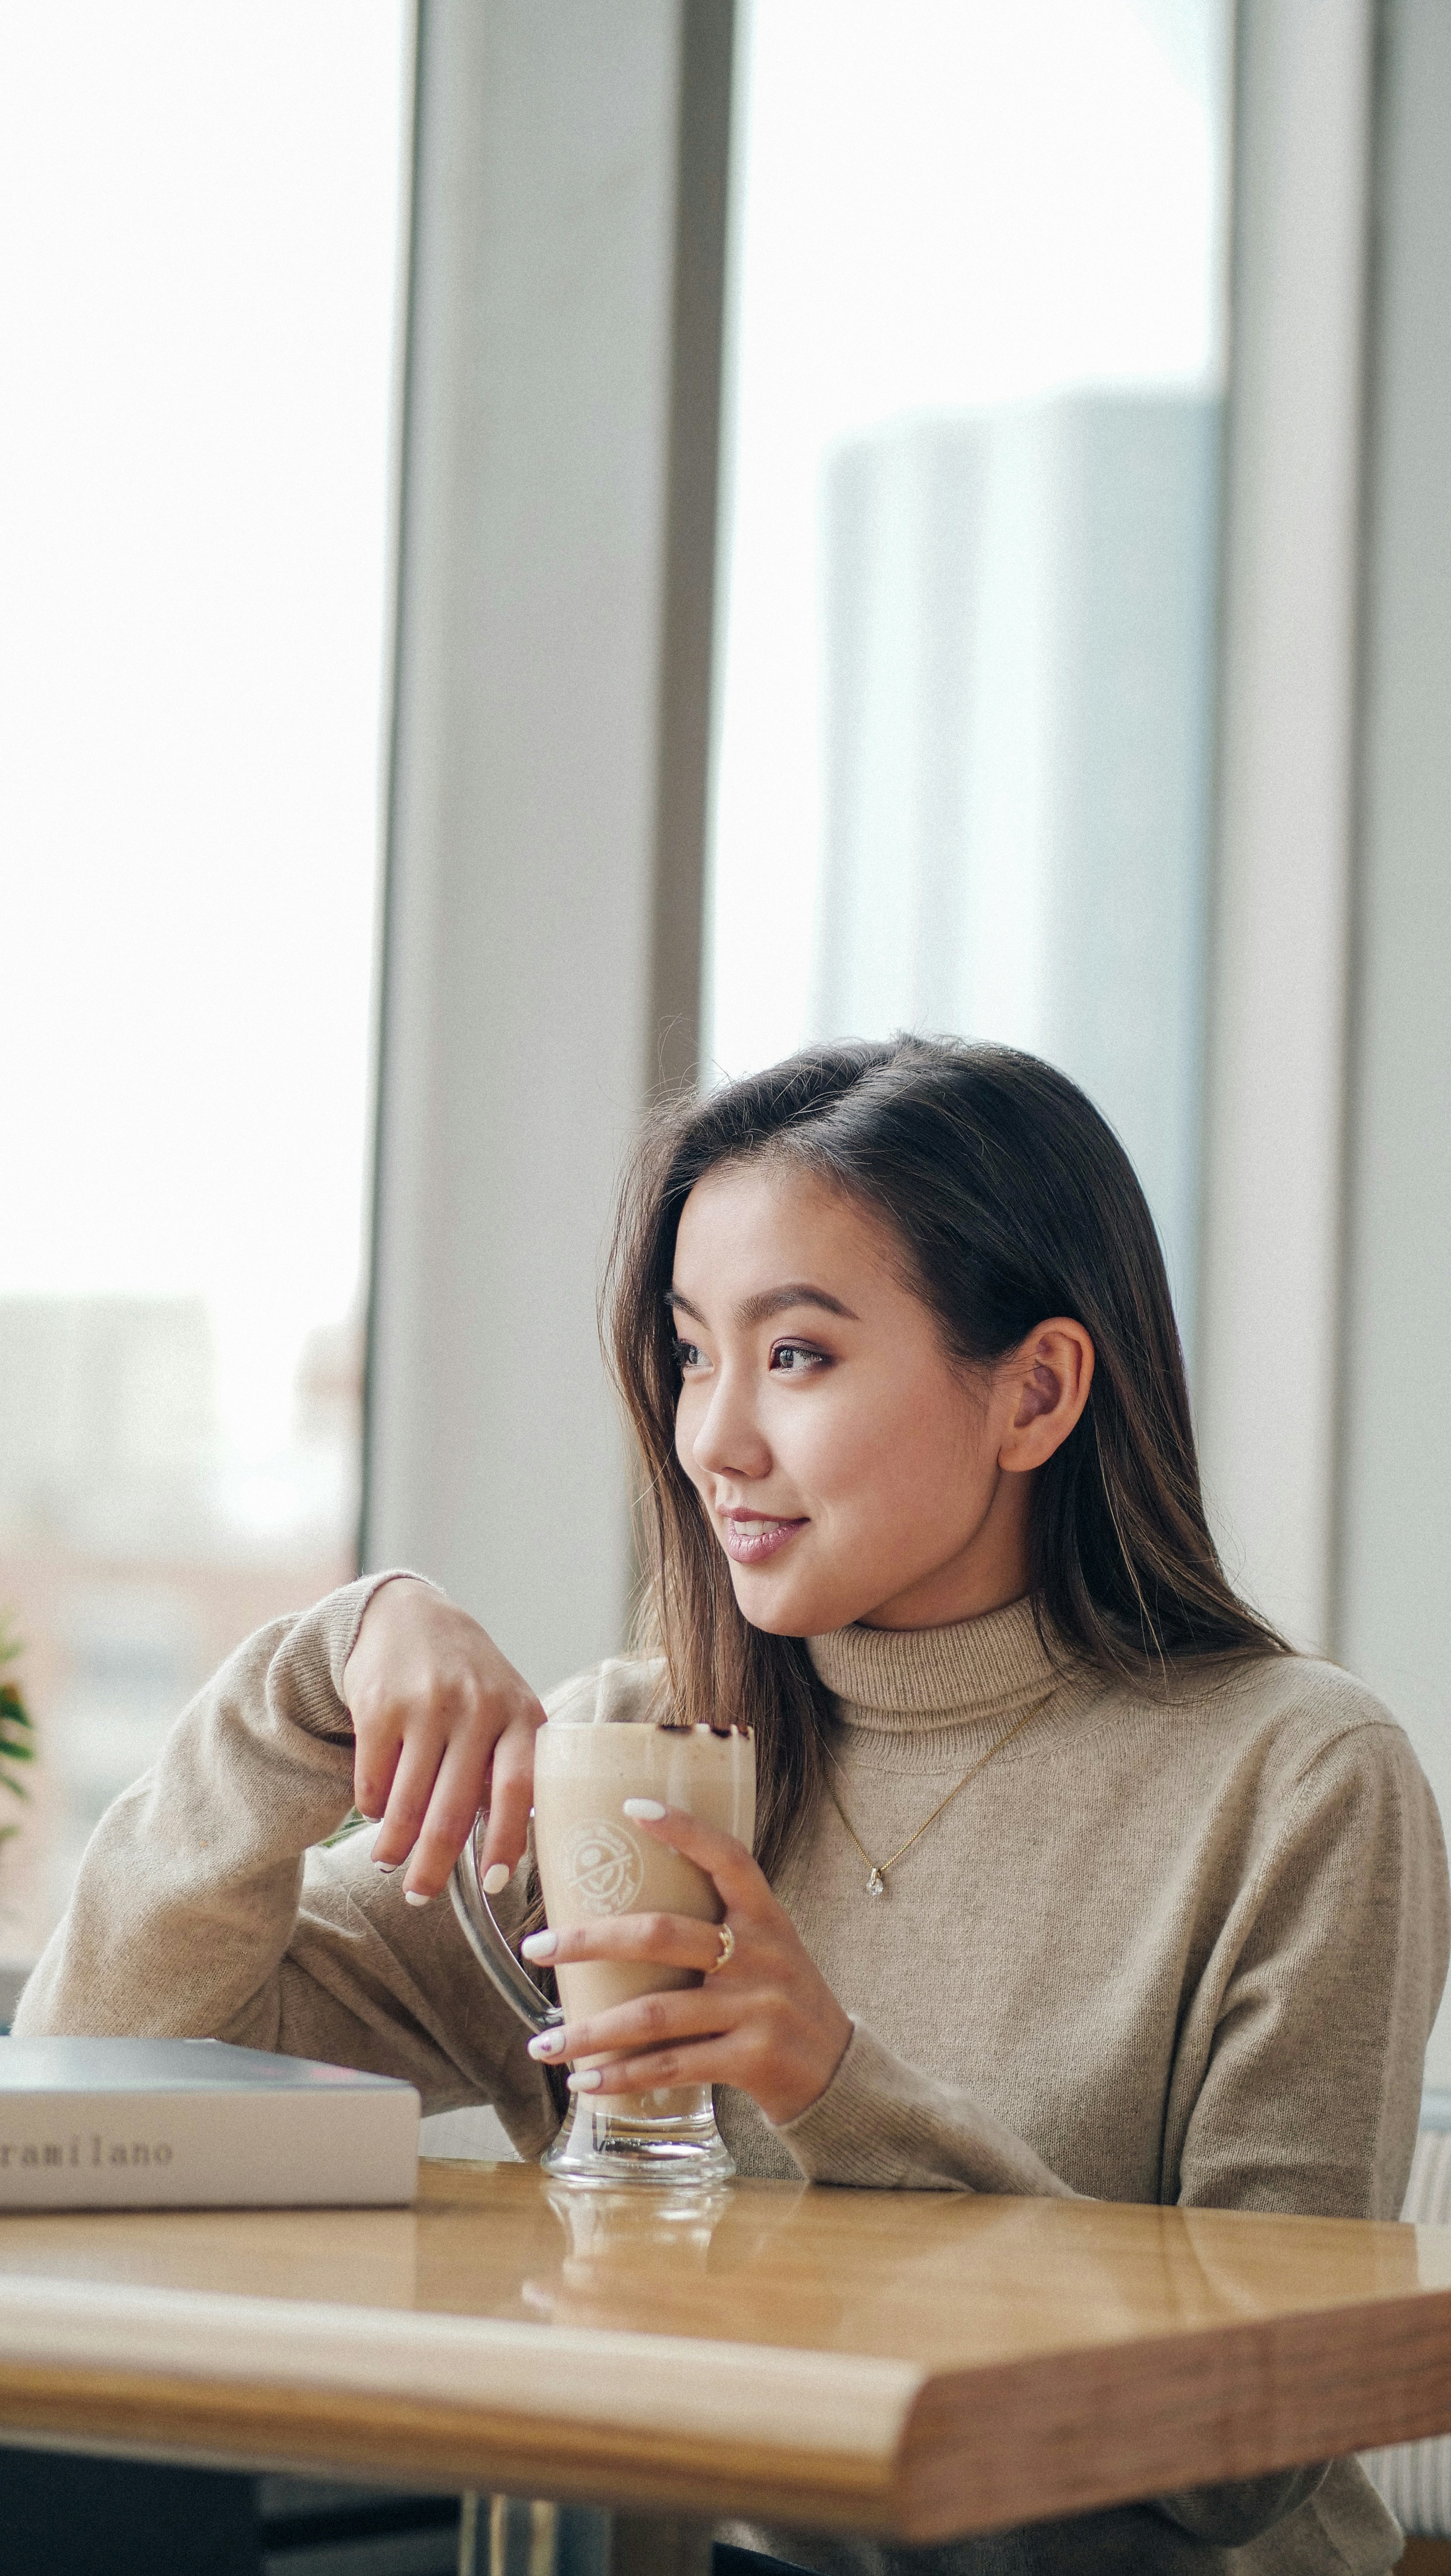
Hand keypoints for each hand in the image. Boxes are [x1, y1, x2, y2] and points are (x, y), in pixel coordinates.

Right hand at [341, 1579, 546, 1902]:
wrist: (410, 1615)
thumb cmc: (469, 1680)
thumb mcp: (507, 1708)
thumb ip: (510, 1766)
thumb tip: (504, 1851)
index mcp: (520, 1714)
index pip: (518, 1789)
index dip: (506, 1841)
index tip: (493, 1883)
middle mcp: (477, 1707)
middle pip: (452, 1810)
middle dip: (432, 1866)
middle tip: (418, 1896)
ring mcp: (426, 1705)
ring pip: (406, 1804)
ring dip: (393, 1847)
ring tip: (388, 1864)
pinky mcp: (379, 1705)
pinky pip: (372, 1781)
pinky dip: (372, 1808)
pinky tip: (377, 1812)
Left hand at [519, 1804, 852, 2127]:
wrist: (839, 2074)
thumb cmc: (782, 2002)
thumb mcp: (765, 1950)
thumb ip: (716, 1927)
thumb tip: (624, 1908)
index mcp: (765, 1917)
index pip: (727, 1858)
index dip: (684, 1829)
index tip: (631, 1807)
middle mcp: (761, 1955)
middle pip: (663, 1935)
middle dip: (590, 1940)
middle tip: (537, 1946)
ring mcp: (757, 2009)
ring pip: (656, 2013)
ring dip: (591, 2030)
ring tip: (543, 2042)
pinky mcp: (750, 2059)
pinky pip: (672, 2065)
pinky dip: (622, 2076)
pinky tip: (585, 2081)